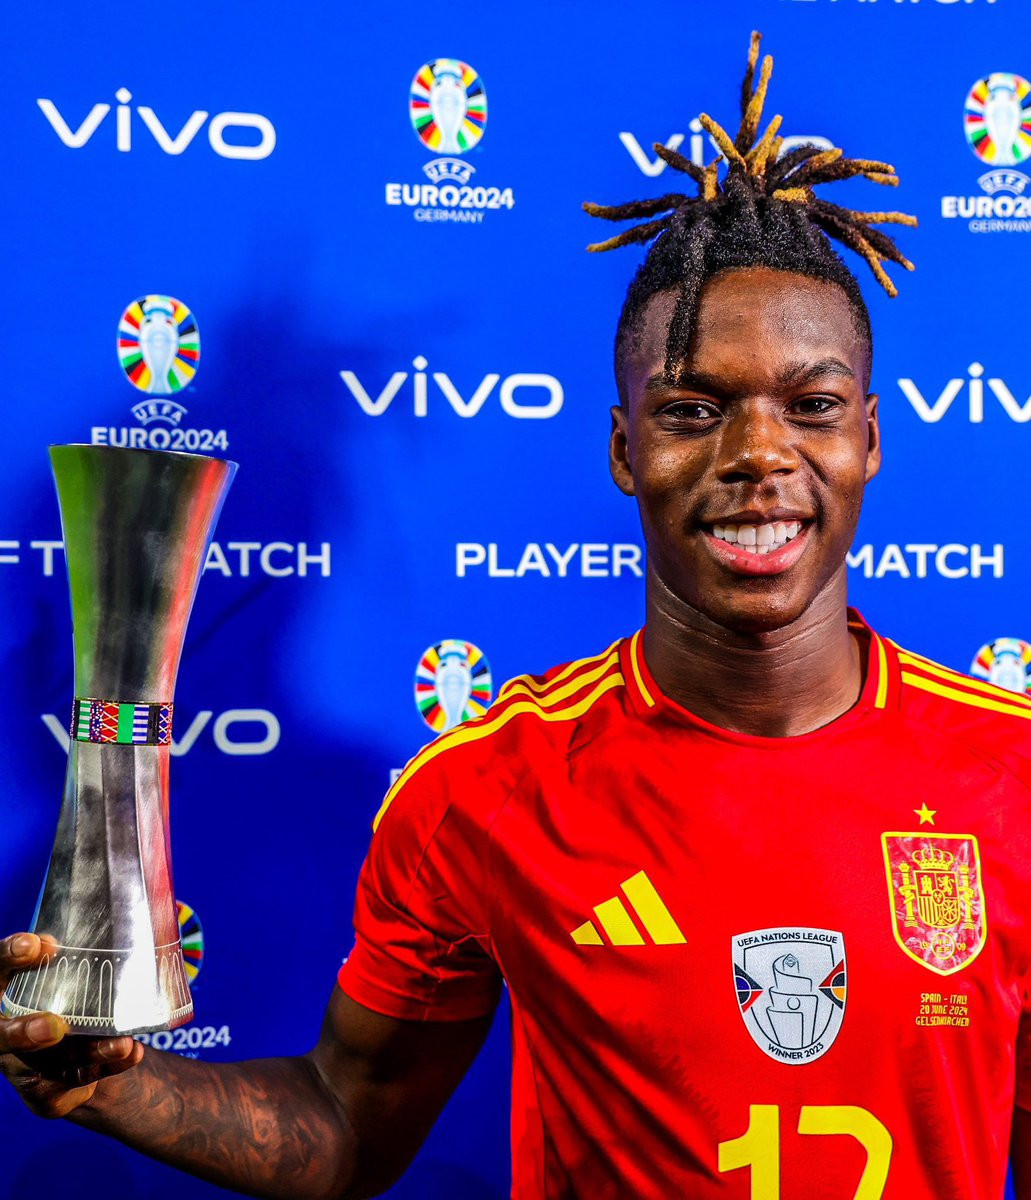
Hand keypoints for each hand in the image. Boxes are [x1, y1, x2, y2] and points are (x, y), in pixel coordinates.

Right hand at [0, 933, 143, 1117]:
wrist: (69, 1052)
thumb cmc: (67, 991)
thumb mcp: (67, 968)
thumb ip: (78, 952)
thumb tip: (119, 919)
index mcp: (4, 991)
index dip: (8, 957)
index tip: (36, 944)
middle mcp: (3, 1030)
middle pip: (1, 1038)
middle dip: (23, 1034)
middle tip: (55, 1027)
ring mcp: (20, 1065)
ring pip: (50, 1064)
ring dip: (88, 1053)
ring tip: (123, 1043)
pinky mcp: (43, 1093)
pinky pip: (75, 1084)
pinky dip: (109, 1067)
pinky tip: (132, 1052)